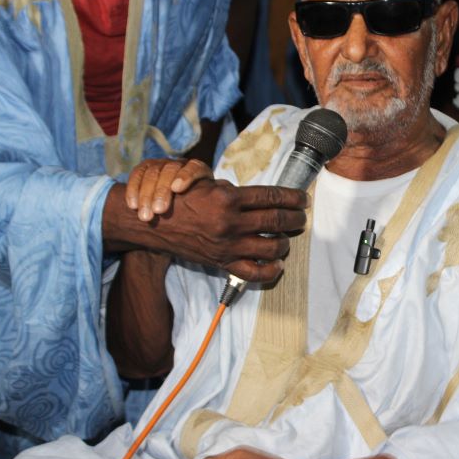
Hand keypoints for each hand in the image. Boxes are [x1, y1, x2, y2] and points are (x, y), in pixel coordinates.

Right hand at [103, 180, 308, 283]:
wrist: (155, 223)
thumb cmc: (182, 199)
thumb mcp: (207, 185)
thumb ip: (234, 189)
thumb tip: (261, 196)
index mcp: (227, 198)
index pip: (271, 197)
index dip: (293, 197)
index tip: (303, 199)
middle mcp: (230, 222)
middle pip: (276, 221)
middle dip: (295, 219)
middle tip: (300, 217)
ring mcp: (228, 245)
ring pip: (271, 248)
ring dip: (285, 243)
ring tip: (286, 238)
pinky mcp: (223, 263)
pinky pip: (254, 273)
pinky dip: (271, 270)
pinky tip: (277, 264)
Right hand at [126, 158, 213, 221]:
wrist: (179, 205)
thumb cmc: (197, 208)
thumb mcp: (207, 205)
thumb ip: (210, 204)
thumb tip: (224, 208)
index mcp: (198, 170)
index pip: (194, 167)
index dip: (186, 176)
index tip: (178, 189)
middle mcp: (179, 164)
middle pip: (169, 171)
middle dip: (162, 191)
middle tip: (158, 211)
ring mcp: (161, 164)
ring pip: (152, 174)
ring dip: (146, 195)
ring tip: (145, 217)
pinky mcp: (146, 168)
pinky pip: (137, 174)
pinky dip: (133, 190)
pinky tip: (132, 206)